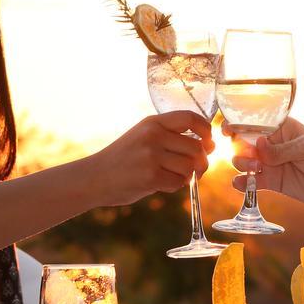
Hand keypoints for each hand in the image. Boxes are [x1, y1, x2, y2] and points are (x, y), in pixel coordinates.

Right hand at [94, 112, 212, 205]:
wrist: (95, 177)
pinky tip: (163, 183)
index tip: (209, 141)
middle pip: (196, 147)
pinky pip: (179, 182)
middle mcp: (153, 136)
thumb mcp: (142, 136)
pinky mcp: (150, 177)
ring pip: (190, 166)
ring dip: (188, 175)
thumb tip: (207, 145)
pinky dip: (176, 186)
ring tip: (174, 176)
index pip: (190, 118)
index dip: (206, 130)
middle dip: (202, 161)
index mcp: (152, 122)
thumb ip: (170, 136)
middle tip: (196, 169)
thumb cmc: (123, 158)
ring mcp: (151, 156)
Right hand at [226, 117, 303, 214]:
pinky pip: (248, 181)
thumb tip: (259, 145)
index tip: (228, 129)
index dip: (237, 124)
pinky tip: (243, 183)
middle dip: (240, 147)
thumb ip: (282, 148)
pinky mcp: (270, 182)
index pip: (254, 122)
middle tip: (251, 156)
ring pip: (242, 160)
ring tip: (255, 169)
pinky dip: (242, 183)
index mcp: (281, 128)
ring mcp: (269, 163)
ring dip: (241, 163)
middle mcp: (271, 144)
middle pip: (242, 141)